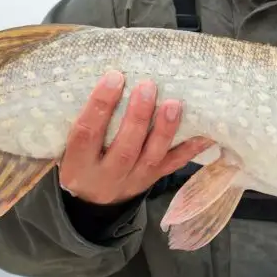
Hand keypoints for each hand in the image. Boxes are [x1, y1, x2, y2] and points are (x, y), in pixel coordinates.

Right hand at [57, 70, 213, 205]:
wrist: (92, 201)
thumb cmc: (82, 159)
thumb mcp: (71, 146)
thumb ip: (87, 118)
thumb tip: (111, 75)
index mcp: (79, 164)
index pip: (86, 133)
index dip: (100, 105)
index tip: (114, 77)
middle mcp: (106, 175)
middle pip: (125, 148)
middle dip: (139, 116)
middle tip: (148, 86)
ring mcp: (132, 180)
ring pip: (151, 157)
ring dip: (165, 130)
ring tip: (174, 104)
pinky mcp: (152, 180)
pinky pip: (173, 165)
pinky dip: (190, 149)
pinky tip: (205, 134)